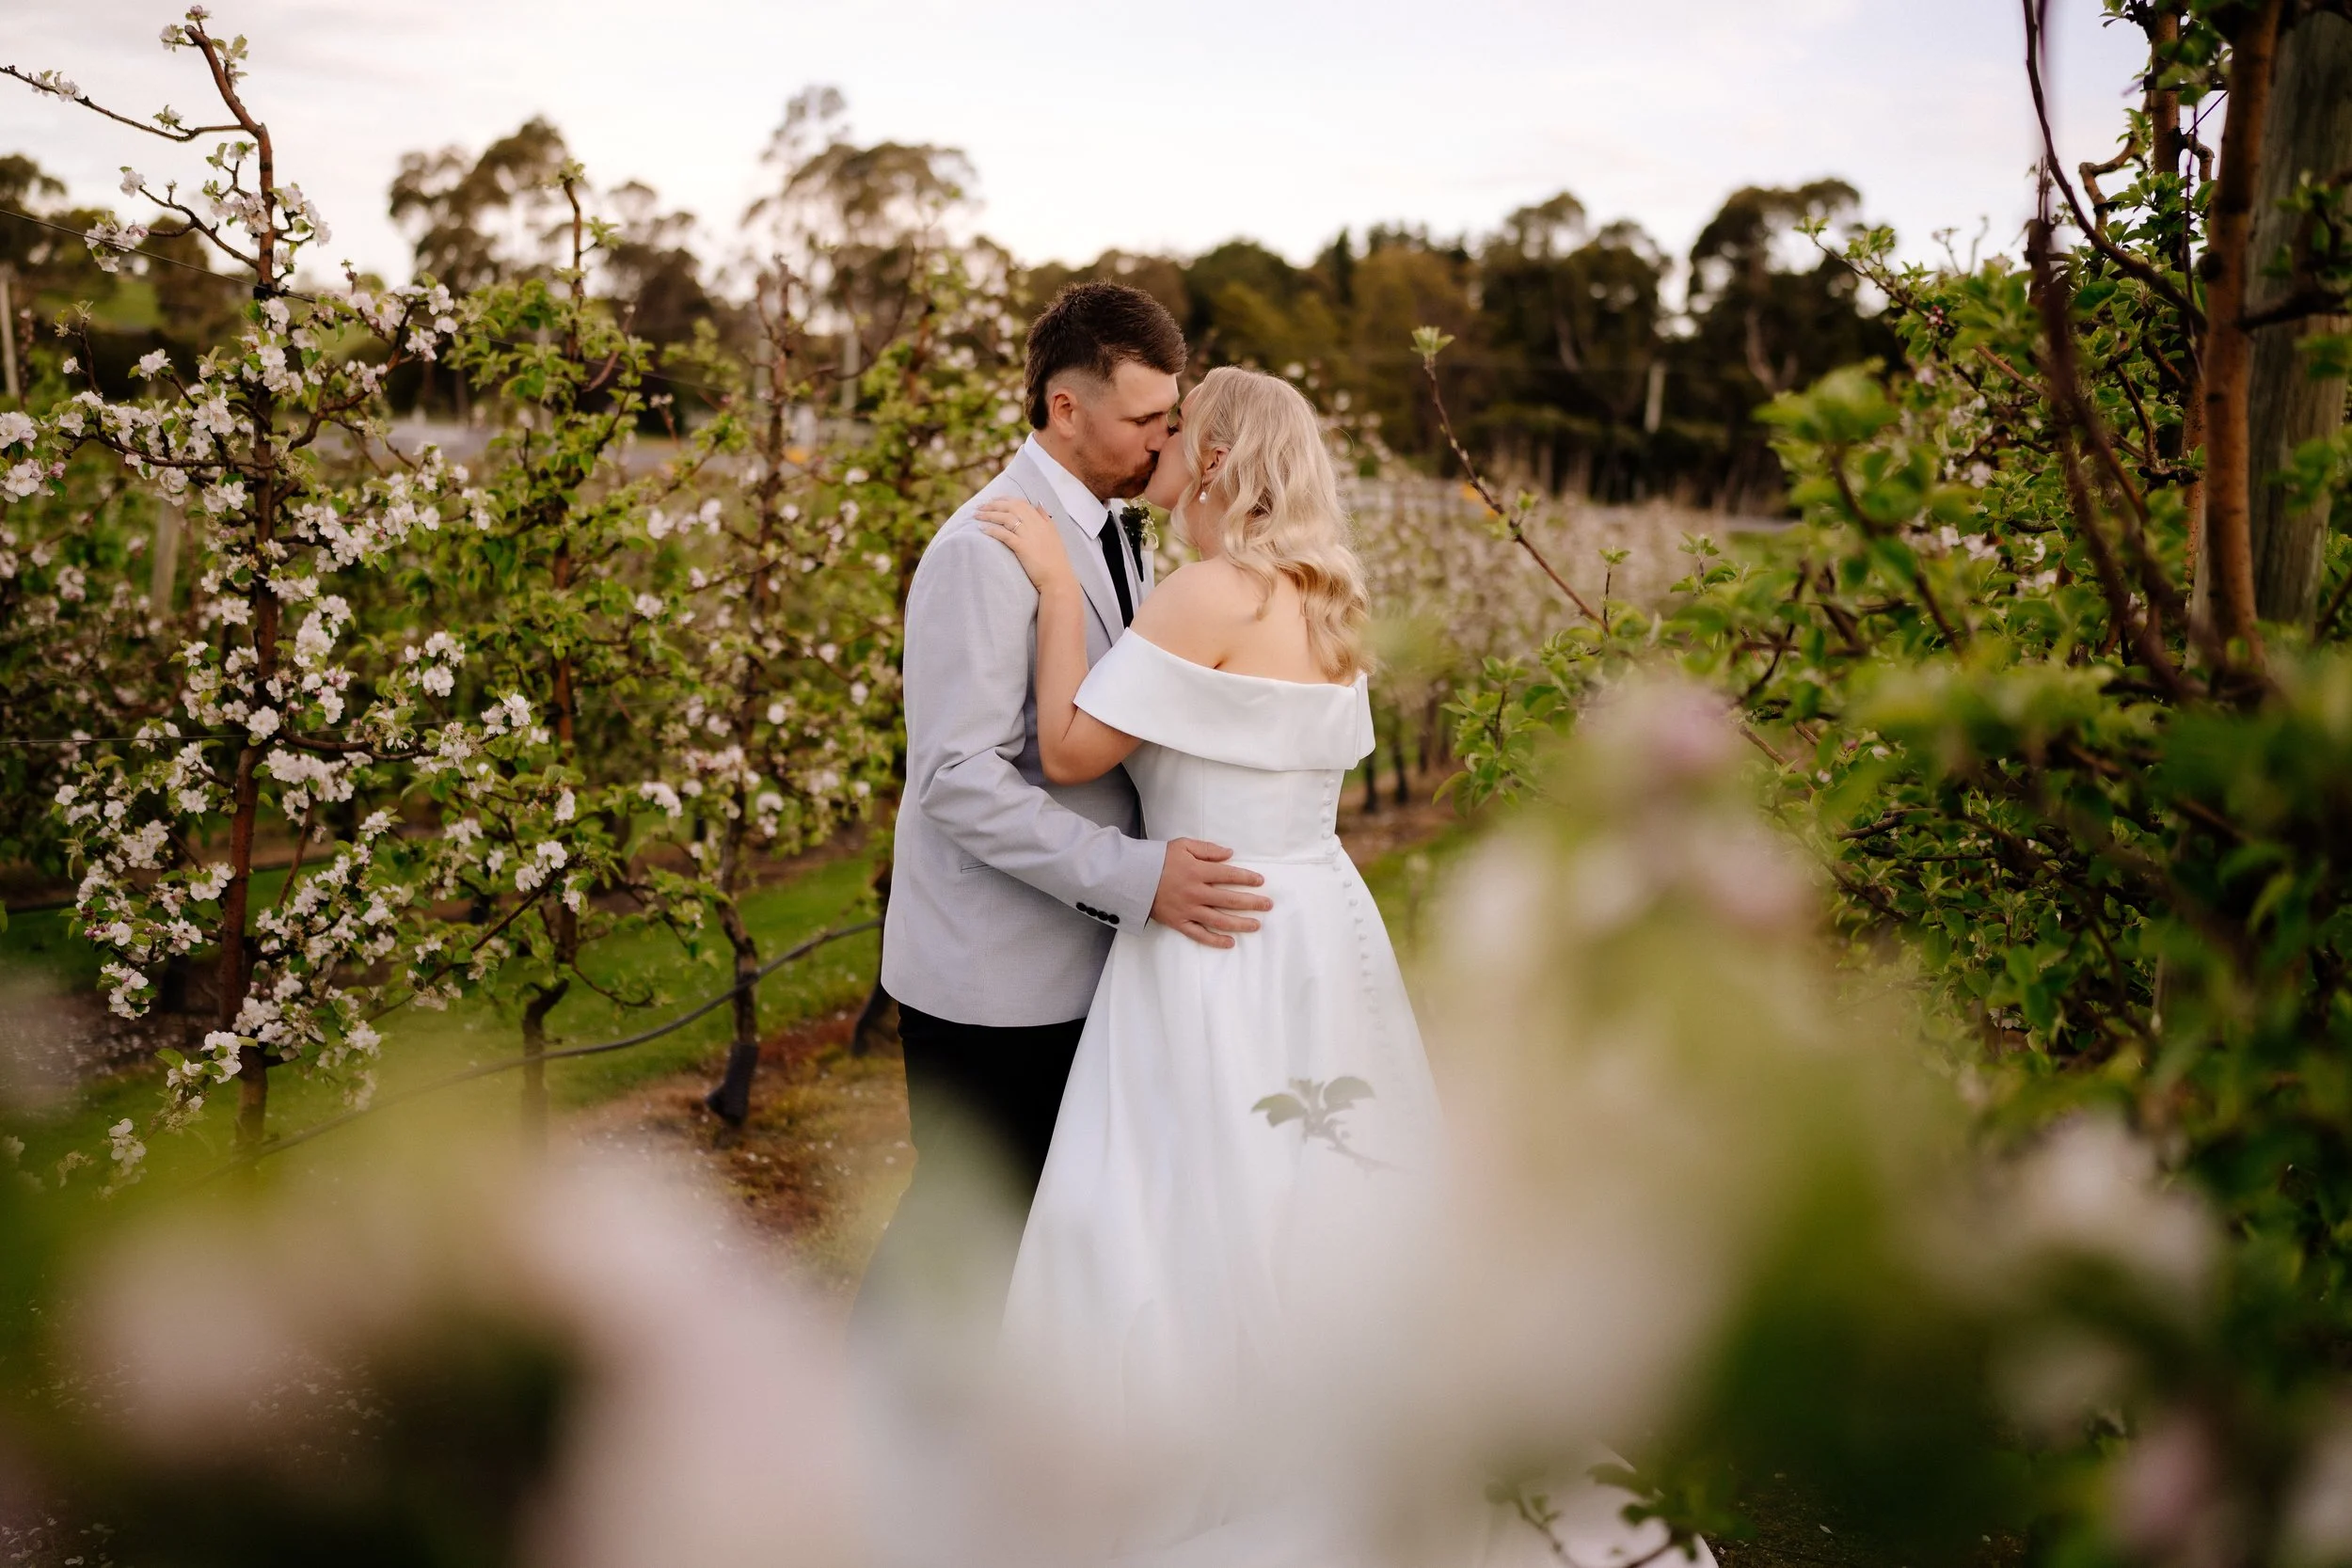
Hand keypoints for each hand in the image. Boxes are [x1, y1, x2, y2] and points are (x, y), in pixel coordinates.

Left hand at [976, 497, 1074, 591]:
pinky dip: (992, 530)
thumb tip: (1039, 503)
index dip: (1005, 499)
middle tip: (979, 506)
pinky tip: (982, 529)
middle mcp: (1035, 525)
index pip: (1021, 503)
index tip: (993, 500)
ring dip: (989, 515)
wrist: (1058, 578)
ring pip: (1006, 518)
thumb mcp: (1053, 533)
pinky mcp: (1022, 547)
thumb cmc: (1055, 559)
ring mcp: (1029, 535)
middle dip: (993, 504)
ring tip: (976, 516)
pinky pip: (1004, 534)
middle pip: (1011, 507)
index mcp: (1042, 520)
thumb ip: (1046, 517)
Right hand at [1150, 838, 1271, 948]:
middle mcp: (1196, 893)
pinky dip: (1215, 940)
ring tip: (1256, 925)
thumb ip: (1208, 849)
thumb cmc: (1158, 859)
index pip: (1230, 875)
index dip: (1247, 878)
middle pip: (1230, 900)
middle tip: (1268, 905)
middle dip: (1252, 903)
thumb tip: (1230, 854)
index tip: (1261, 882)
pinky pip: (1200, 935)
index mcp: (1198, 871)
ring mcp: (1188, 910)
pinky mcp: (1178, 923)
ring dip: (1240, 923)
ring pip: (1219, 920)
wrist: (1131, 878)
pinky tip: (1230, 942)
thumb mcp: (1182, 845)